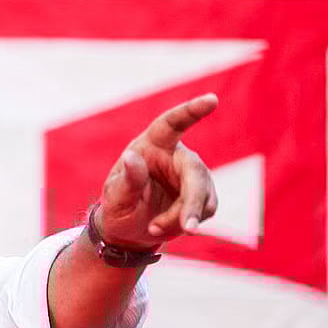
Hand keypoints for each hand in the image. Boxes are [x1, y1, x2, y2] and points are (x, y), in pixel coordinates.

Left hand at [96, 93, 218, 247]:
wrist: (130, 227)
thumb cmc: (120, 205)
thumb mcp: (116, 196)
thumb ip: (126, 180)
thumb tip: (132, 157)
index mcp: (152, 145)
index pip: (172, 123)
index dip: (192, 111)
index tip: (211, 100)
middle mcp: (177, 155)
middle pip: (195, 171)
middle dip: (192, 202)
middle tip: (188, 227)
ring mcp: (194, 175)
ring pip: (203, 196)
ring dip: (182, 218)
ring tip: (154, 227)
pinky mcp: (204, 194)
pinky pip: (205, 210)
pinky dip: (186, 223)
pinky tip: (165, 226)